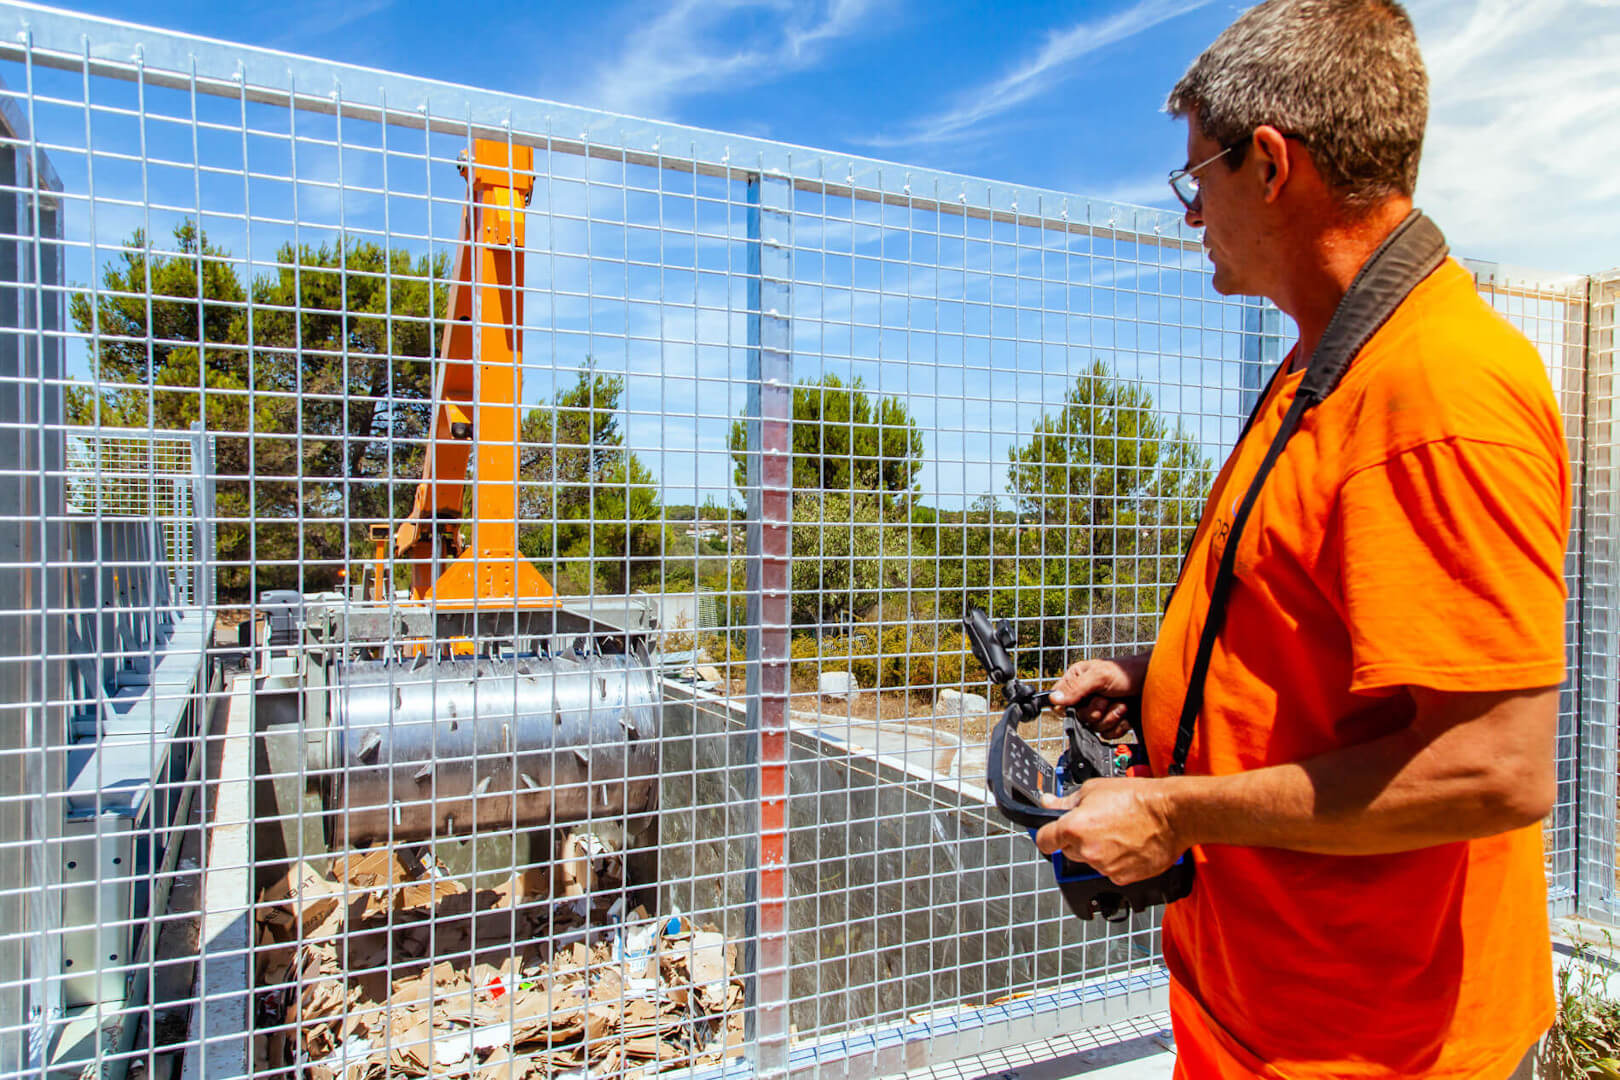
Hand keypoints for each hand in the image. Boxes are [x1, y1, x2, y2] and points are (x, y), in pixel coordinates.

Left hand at [1034, 778, 1184, 884]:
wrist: (1171, 815)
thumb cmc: (1137, 798)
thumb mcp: (1095, 789)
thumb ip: (1066, 801)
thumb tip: (1049, 803)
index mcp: (1074, 827)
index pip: (1044, 840)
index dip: (1047, 834)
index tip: (1051, 833)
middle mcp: (1086, 850)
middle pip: (1068, 850)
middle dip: (1077, 839)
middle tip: (1098, 823)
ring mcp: (1104, 866)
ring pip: (1089, 860)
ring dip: (1097, 850)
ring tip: (1118, 831)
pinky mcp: (1121, 877)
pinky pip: (1109, 869)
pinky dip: (1115, 860)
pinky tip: (1128, 844)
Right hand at [1047, 655, 1147, 738]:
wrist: (1155, 684)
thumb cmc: (1129, 672)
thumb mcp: (1100, 676)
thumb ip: (1076, 688)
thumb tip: (1054, 699)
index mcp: (1078, 681)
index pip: (1061, 701)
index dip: (1069, 706)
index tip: (1081, 703)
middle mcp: (1087, 696)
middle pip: (1079, 717)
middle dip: (1097, 710)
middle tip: (1108, 698)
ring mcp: (1100, 710)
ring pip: (1094, 727)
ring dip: (1111, 718)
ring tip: (1121, 704)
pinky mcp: (1113, 721)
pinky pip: (1108, 735)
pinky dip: (1119, 727)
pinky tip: (1125, 714)